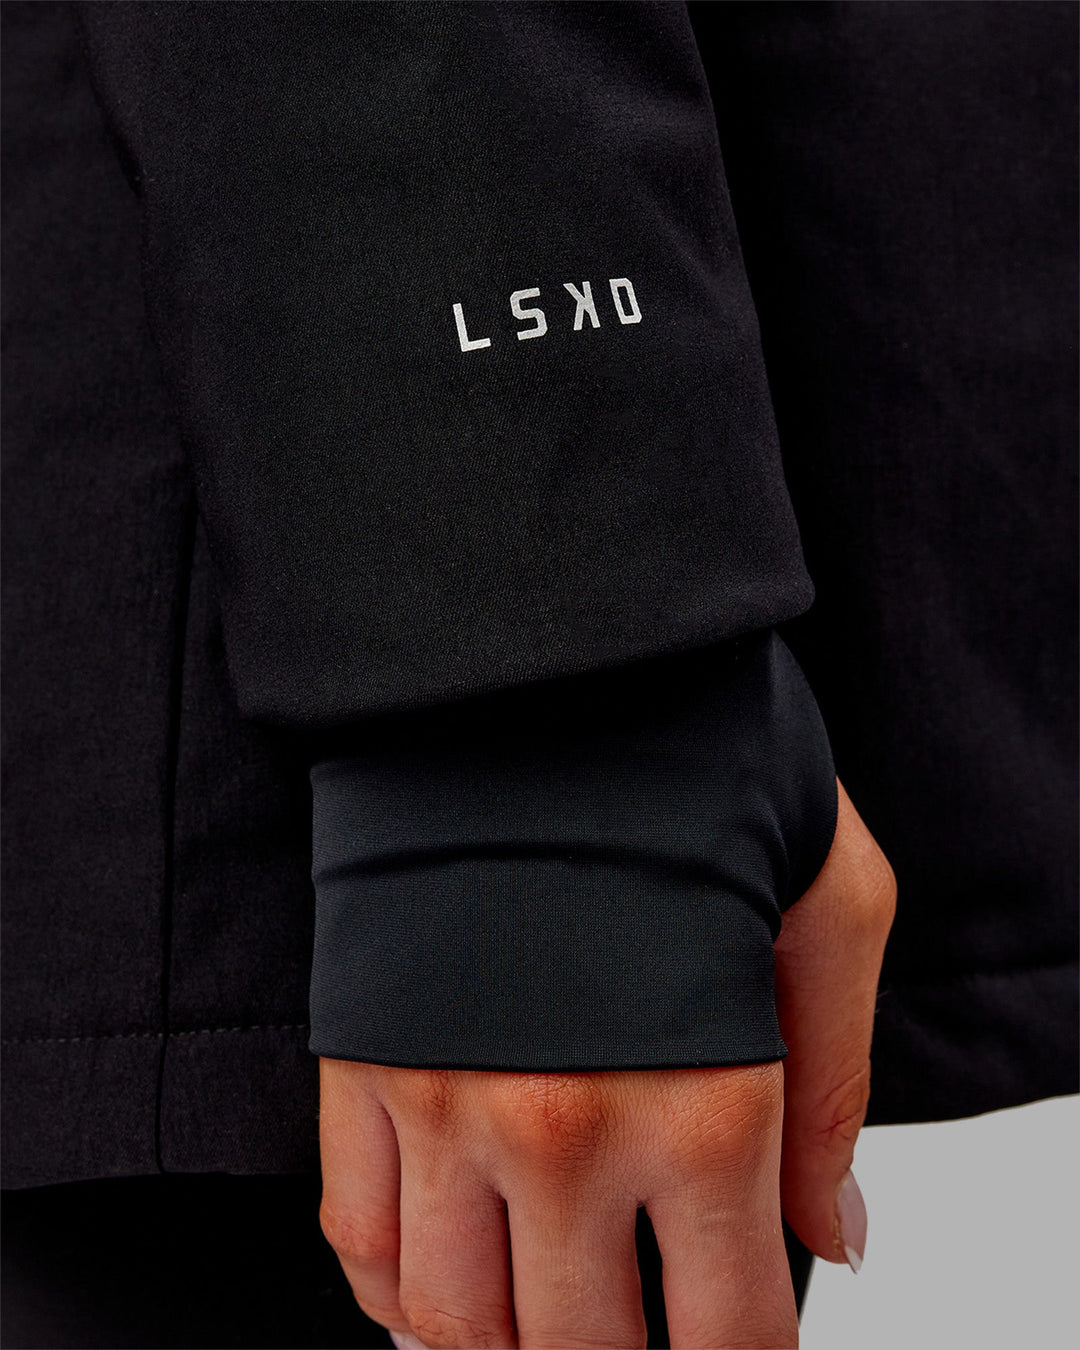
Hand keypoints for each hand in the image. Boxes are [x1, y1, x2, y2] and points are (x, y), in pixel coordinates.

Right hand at [318, 777, 894, 1348]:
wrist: (534, 661)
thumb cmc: (693, 755)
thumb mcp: (833, 901)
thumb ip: (835, 1089)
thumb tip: (832, 1240)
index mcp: (701, 1099)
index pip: (729, 1335)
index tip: (735, 1349)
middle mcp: (561, 1126)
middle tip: (645, 1326)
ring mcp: (444, 1100)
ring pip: (453, 1325)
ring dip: (507, 1346)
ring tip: (549, 1310)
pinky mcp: (362, 1058)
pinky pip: (355, 1238)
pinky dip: (396, 1294)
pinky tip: (447, 1277)